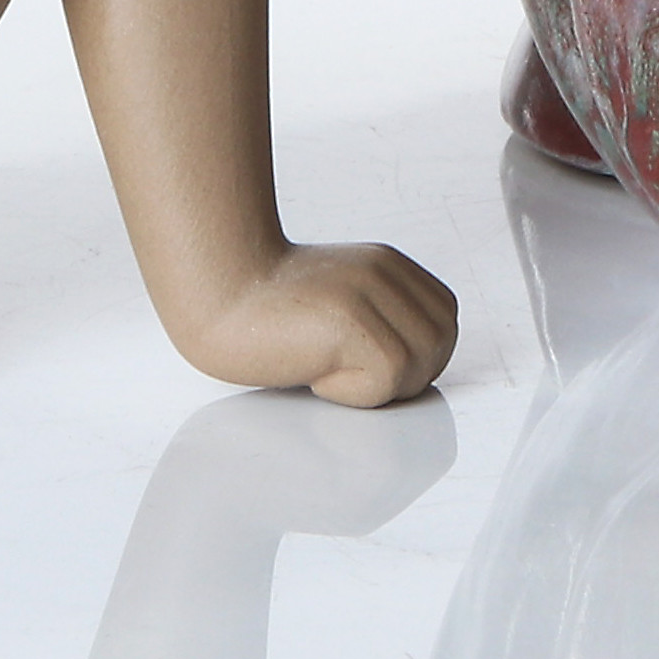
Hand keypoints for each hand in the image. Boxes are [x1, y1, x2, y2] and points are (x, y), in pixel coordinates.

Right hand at [173, 242, 458, 407]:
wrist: (214, 296)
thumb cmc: (266, 315)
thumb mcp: (340, 303)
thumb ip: (382, 318)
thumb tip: (418, 368)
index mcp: (390, 266)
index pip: (444, 321)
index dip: (415, 357)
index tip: (361, 362)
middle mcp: (387, 272)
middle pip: (441, 345)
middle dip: (404, 377)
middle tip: (344, 373)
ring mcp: (370, 292)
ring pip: (420, 366)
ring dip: (374, 386)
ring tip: (325, 367)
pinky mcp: (352, 319)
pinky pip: (386, 379)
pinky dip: (352, 392)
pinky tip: (314, 372)